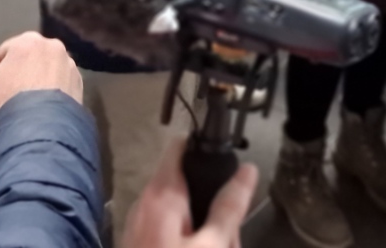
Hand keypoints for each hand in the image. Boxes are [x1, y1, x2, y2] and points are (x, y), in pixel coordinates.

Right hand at [0, 31, 82, 138]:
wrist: (39, 143)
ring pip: (43, 74)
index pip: (3, 54)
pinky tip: (40, 116)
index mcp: (27, 42)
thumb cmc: (2, 112)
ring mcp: (70, 66)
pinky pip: (58, 87)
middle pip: (25, 62)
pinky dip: (49, 97)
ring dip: (33, 88)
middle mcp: (53, 47)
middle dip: (15, 80)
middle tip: (6, 106)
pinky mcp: (80, 86)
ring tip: (24, 113)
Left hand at [121, 137, 257, 247]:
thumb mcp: (212, 245)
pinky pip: (170, 235)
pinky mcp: (139, 246)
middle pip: (186, 185)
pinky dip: (190, 242)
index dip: (206, 146)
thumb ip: (230, 206)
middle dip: (213, 206)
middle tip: (230, 237)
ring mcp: (138, 227)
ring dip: (205, 232)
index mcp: (161, 194)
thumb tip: (247, 170)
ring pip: (181, 214)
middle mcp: (144, 204)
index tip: (229, 160)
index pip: (181, 146)